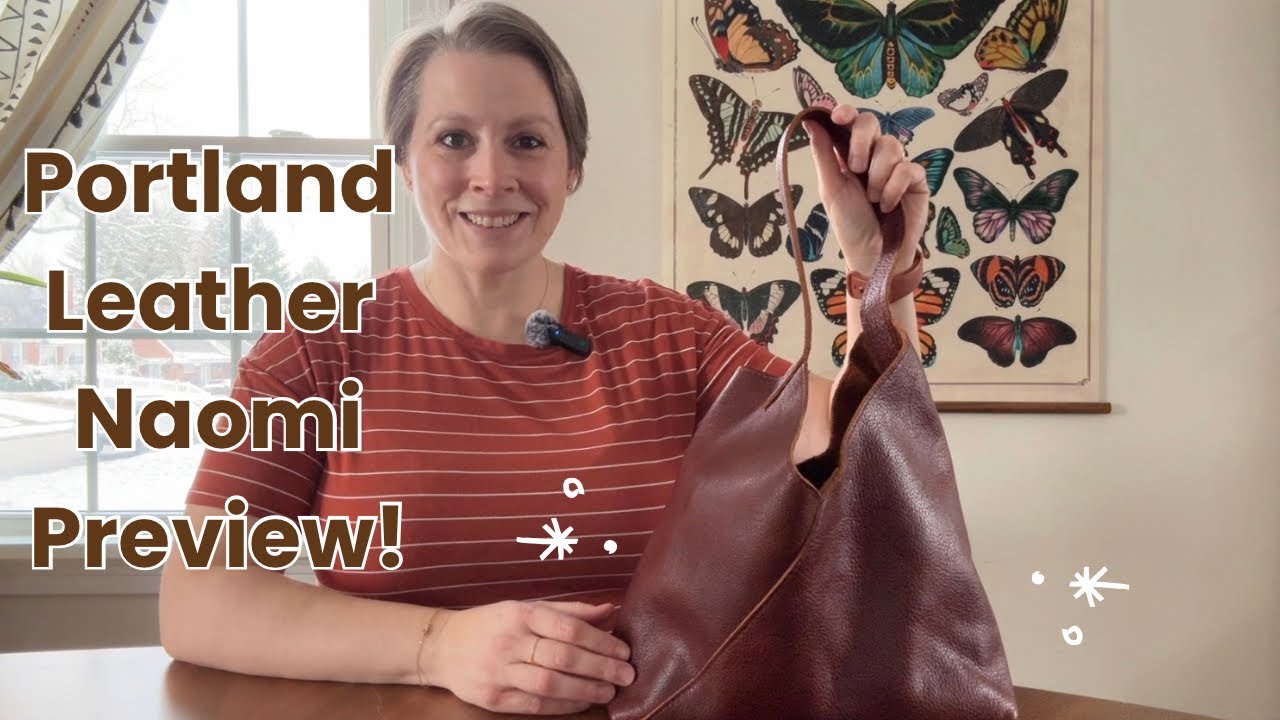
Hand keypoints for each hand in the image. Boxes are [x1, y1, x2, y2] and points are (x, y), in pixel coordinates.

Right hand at [426, 601, 633, 715]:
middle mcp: (509, 641)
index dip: (600, 641)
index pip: (568, 628)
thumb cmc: (492, 624)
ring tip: (609, 691)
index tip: (623, 651)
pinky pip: (535, 704)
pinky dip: (563, 705)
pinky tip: (582, 702)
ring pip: (550, 683)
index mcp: (520, 614)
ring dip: (585, 689)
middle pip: (563, 657)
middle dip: (600, 668)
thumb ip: (568, 611)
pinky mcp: (493, 698)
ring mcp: (499, 671)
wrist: (442, 647)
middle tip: (626, 675)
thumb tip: (610, 610)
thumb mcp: (525, 608)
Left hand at [802, 106, 929, 275]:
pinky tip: (889, 205)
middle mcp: (874, 155)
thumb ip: (823, 154)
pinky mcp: (916, 180)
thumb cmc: (850, 224)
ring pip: (891, 145)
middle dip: (861, 142)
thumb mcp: (831, 189)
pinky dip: (894, 187)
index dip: (846, 113)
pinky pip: (908, 168)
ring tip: (873, 199)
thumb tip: (810, 120)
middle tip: (855, 169)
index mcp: (850, 154)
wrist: (873, 255)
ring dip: (877, 174)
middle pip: (872, 122)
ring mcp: (897, 165)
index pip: (851, 122)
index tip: (838, 116)